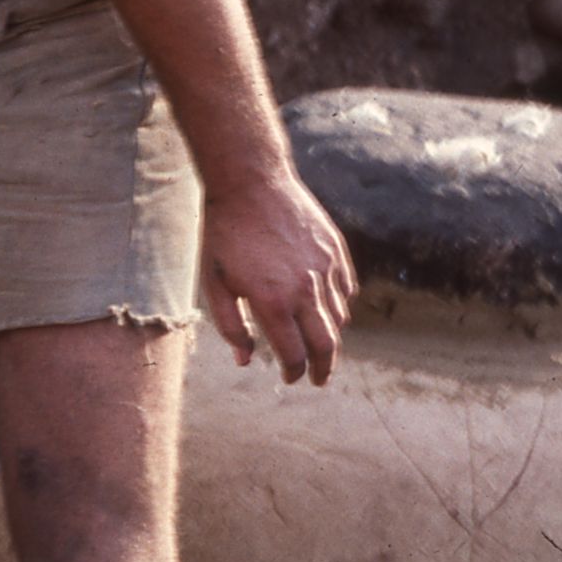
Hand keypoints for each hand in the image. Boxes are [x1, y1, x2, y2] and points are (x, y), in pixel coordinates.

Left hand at [201, 174, 355, 385]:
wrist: (250, 182)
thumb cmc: (225, 235)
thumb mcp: (215, 284)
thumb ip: (231, 327)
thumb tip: (246, 361)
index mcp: (273, 302)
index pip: (294, 355)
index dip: (293, 372)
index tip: (290, 378)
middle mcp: (305, 289)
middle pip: (327, 345)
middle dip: (323, 369)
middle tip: (318, 379)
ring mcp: (325, 268)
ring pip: (339, 318)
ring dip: (329, 336)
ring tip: (316, 342)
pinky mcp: (336, 250)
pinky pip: (346, 290)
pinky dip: (339, 306)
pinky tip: (325, 308)